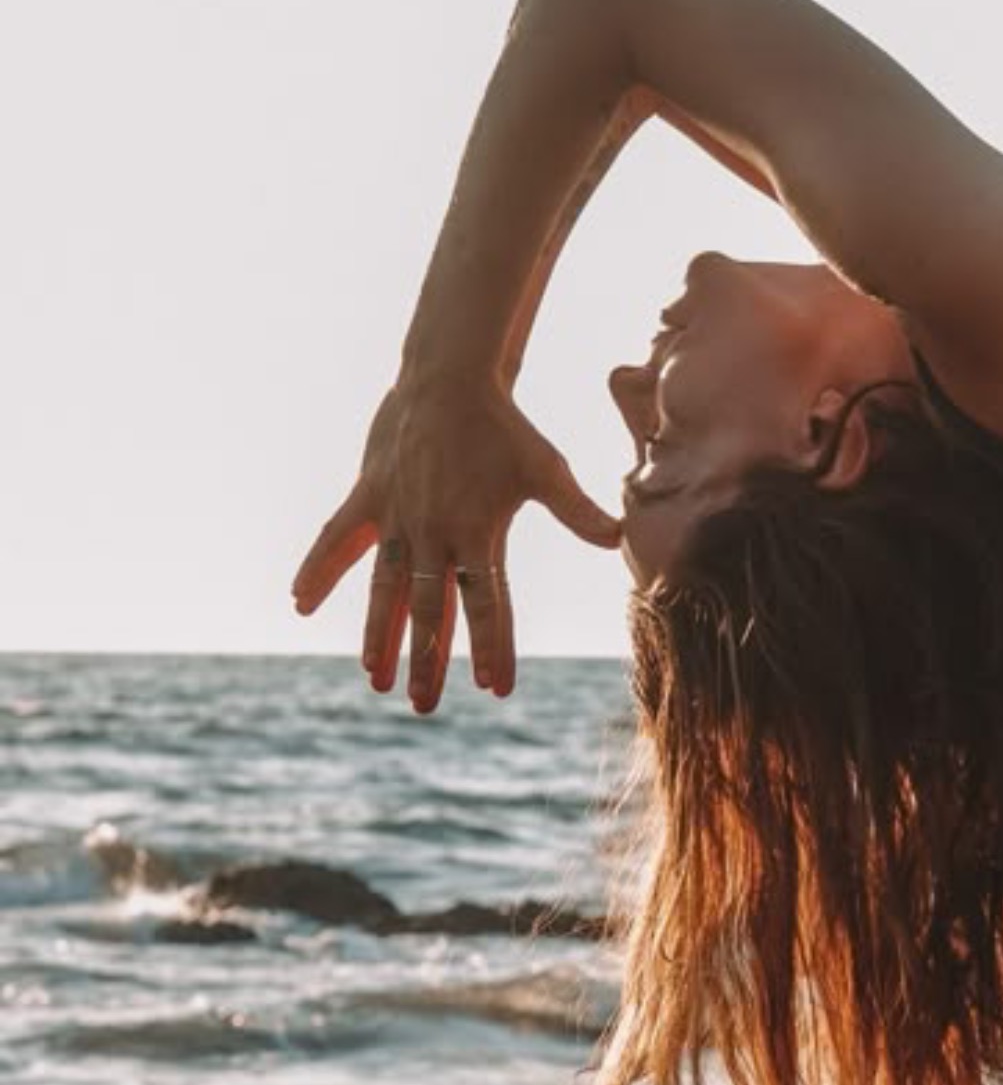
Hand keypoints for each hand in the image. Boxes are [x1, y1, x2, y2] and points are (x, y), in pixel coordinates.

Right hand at [291, 379, 619, 712]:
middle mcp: (434, 534)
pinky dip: (318, 571)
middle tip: (425, 705)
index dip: (492, 647)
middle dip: (429, 661)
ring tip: (375, 679)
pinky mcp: (368, 498)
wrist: (452, 379)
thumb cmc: (505, 428)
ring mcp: (397, 518)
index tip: (495, 688)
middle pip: (431, 611)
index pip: (488, 604)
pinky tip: (300, 606)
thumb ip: (580, 511)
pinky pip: (336, 540)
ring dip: (379, 636)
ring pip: (384, 590)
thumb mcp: (546, 470)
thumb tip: (620, 539)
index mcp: (478, 533)